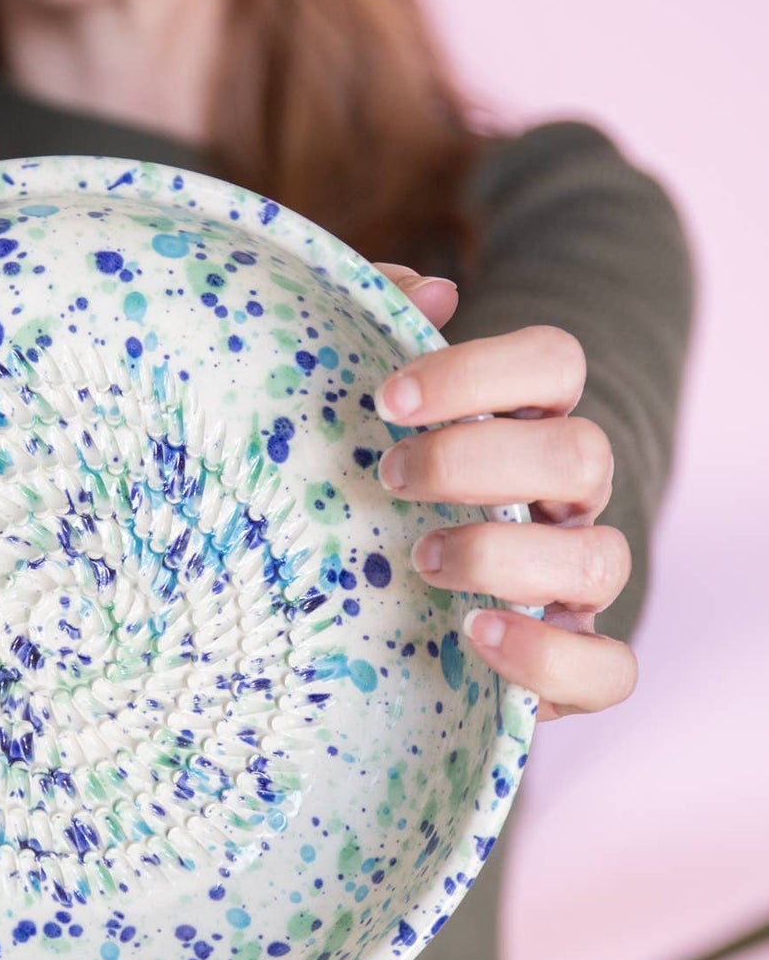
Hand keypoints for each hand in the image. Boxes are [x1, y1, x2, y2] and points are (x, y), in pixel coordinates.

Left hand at [367, 264, 635, 722]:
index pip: (555, 363)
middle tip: (391, 476)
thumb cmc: (361, 500)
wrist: (362, 627)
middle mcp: (567, 501)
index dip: (481, 372)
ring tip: (420, 561)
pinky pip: (609, 668)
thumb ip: (374, 329)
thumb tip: (431, 291)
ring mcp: (577, 587)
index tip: (389, 399)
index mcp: (527, 427)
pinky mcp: (572, 667)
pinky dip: (549, 657)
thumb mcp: (351, 417)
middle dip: (479, 462)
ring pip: (602, 557)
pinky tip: (474, 636)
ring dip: (504, 555)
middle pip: (581, 453)